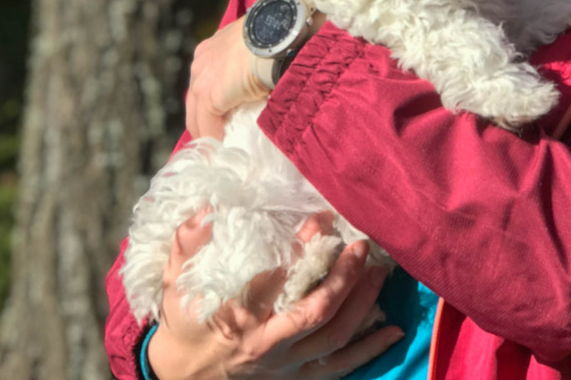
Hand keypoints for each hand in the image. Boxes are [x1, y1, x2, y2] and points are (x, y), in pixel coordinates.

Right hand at [147, 213, 403, 379]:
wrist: (181, 375)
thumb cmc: (183, 319)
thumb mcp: (176, 279)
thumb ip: (188, 242)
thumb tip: (206, 207)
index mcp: (236, 314)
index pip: (277, 277)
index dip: (304, 246)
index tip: (323, 219)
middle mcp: (264, 344)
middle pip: (314, 311)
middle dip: (343, 277)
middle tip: (361, 245)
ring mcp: (283, 366)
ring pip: (332, 338)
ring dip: (361, 304)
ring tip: (380, 272)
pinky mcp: (296, 379)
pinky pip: (339, 368)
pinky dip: (368, 351)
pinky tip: (394, 331)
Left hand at [186, 17, 269, 139]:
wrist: (278, 34)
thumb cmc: (277, 38)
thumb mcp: (259, 49)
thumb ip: (253, 63)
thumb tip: (264, 77)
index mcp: (213, 48)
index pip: (205, 80)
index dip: (213, 100)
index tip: (222, 115)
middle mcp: (201, 62)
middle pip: (195, 99)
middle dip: (204, 118)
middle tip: (217, 137)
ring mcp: (201, 79)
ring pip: (196, 115)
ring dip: (206, 132)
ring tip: (216, 151)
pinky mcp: (208, 96)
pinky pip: (206, 126)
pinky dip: (212, 141)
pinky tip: (218, 153)